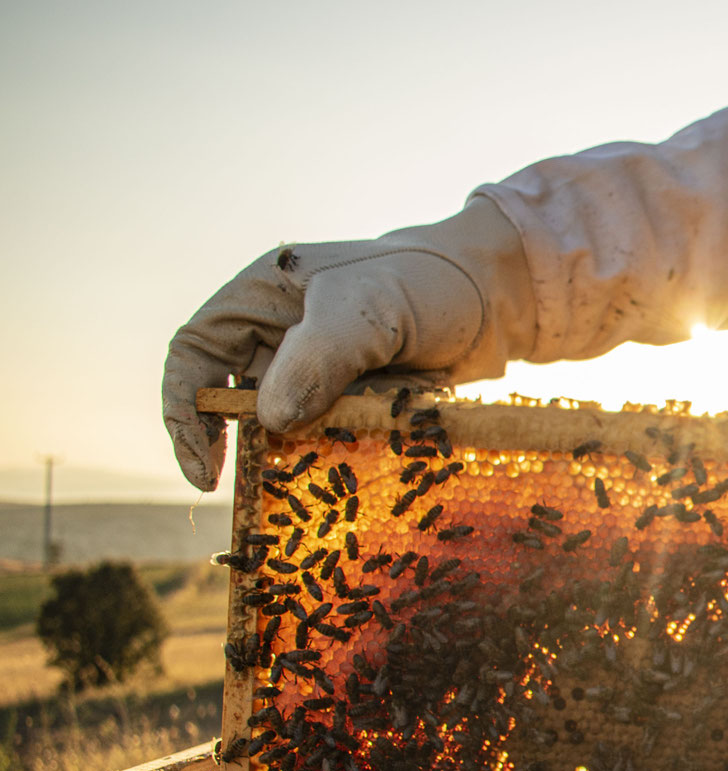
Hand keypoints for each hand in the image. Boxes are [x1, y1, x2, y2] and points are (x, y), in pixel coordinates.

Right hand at [162, 198, 535, 490]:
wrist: (499, 298)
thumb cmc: (429, 283)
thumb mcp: (370, 309)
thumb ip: (318, 357)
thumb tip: (268, 420)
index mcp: (263, 296)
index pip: (195, 353)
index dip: (186, 412)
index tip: (205, 471)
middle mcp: (279, 335)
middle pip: (235, 400)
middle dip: (251, 445)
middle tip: (271, 486)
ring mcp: (319, 370)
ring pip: (286, 426)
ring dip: (304, 454)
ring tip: (333, 472)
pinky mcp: (355, 400)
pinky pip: (331, 438)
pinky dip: (345, 454)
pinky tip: (370, 460)